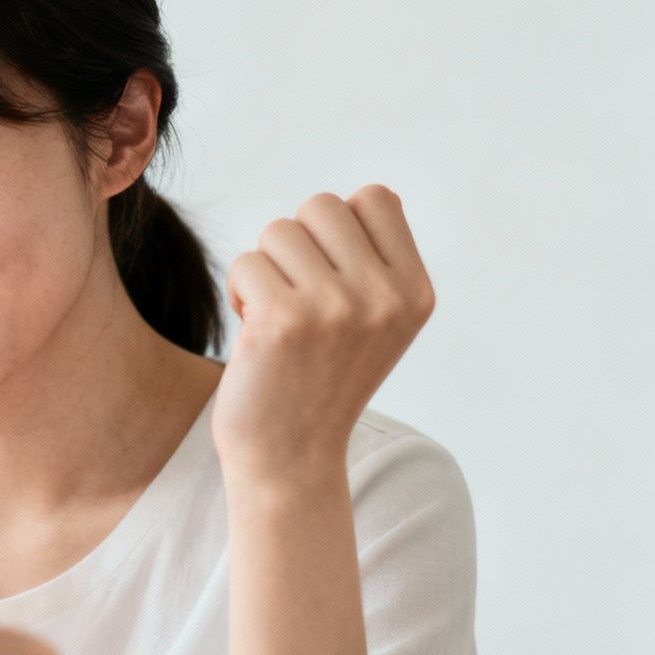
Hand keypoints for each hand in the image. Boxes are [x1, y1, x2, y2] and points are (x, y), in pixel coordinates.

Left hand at [215, 185, 434, 486]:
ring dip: (264, 269)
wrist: (289, 460)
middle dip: (294, 245)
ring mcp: (336, 308)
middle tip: (293, 297)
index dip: (335, 228)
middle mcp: (385, 298)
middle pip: (322, 206)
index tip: (327, 276)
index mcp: (415, 293)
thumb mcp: (376, 325)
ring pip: (278, 231)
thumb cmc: (319, 383)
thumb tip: (377, 194)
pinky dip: (239, 292)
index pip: (375, 199)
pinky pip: (246, 263)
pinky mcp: (284, 321)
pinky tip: (252, 333)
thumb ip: (380, 263)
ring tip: (274, 318)